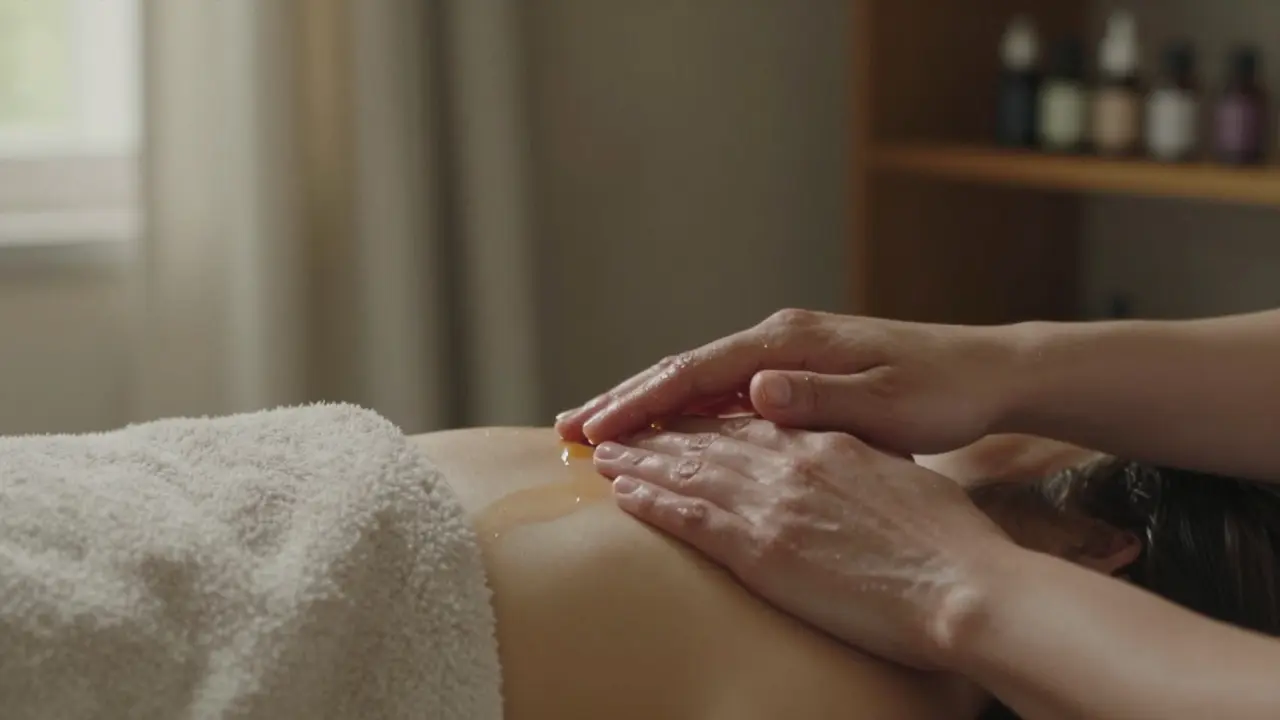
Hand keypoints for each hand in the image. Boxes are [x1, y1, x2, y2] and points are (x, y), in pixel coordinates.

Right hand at [556, 309, 1021, 454]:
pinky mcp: (797, 369)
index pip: (696, 373)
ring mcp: (786, 352)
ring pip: (698, 378)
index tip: (596, 431)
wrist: (986, 370)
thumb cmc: (941, 391)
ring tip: (600, 429)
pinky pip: (724, 389)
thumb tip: (754, 391)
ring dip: (648, 403)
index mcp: (791, 343)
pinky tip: (667, 429)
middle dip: (625, 399)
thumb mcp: (886, 403)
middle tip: (570, 428)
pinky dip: (686, 408)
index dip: (641, 402)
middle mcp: (779, 339)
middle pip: (683, 369)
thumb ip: (818, 399)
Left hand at [591, 416, 1011, 669]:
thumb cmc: (946, 536)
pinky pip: (688, 516)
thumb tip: (833, 451)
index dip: (702, 415)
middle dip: (653, 428)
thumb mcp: (900, 474)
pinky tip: (621, 493)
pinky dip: (650, 501)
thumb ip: (853, 454)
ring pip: (686, 469)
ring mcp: (770, 501)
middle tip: (614, 424)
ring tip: (602, 451)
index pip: (745, 419)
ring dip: (639, 459)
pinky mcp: (759, 547)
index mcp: (822, 439)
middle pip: (705, 435)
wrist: (961, 581)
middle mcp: (788, 460)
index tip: (672, 414)